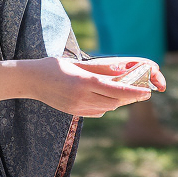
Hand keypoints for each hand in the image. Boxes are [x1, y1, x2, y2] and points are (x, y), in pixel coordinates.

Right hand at [27, 57, 160, 116]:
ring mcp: (77, 108)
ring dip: (118, 101)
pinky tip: (107, 98)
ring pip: (107, 108)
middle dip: (129, 97)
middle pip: (114, 102)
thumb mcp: (77, 64)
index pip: (116, 90)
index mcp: (84, 82)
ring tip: (127, 93)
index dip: (134, 93)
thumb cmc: (53, 66)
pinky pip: (97, 112)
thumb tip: (122, 71)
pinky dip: (106, 105)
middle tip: (143, 92)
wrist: (29, 81)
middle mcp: (82, 98)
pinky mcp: (73, 113)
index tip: (147, 92)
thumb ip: (100, 69)